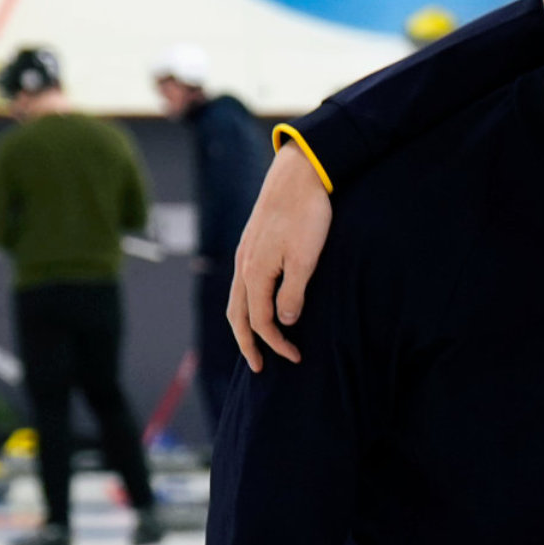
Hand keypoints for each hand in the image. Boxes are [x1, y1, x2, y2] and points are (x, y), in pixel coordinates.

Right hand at [230, 146, 334, 366]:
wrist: (298, 176)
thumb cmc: (307, 216)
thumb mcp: (307, 259)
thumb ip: (293, 293)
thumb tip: (282, 323)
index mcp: (254, 272)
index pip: (259, 321)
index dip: (276, 344)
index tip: (295, 358)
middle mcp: (243, 265)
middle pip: (238, 315)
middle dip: (248, 344)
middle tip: (260, 368)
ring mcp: (244, 254)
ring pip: (236, 299)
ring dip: (244, 325)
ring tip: (254, 344)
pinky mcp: (252, 246)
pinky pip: (242, 284)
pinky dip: (246, 304)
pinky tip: (258, 306)